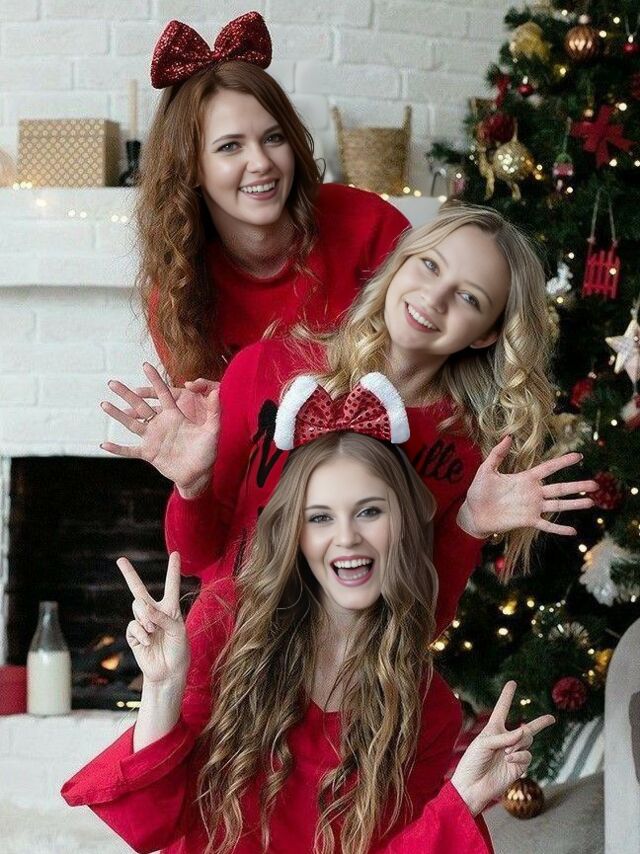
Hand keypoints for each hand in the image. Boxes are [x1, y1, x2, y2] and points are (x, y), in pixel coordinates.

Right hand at [100, 364, 219, 494]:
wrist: (200, 473)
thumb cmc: (208, 451)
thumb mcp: (213, 429)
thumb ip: (214, 410)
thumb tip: (219, 390)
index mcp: (174, 415)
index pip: (162, 393)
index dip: (154, 380)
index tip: (145, 365)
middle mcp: (161, 424)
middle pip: (141, 405)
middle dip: (127, 394)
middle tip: (112, 382)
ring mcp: (153, 438)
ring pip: (132, 424)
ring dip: (118, 415)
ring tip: (104, 404)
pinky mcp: (149, 454)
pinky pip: (130, 450)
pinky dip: (117, 449)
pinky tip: (104, 444)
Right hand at [117, 552, 188, 685]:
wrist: (169, 672)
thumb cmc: (179, 650)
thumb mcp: (177, 630)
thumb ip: (161, 616)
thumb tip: (142, 606)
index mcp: (170, 608)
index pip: (171, 586)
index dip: (172, 570)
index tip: (175, 553)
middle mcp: (155, 613)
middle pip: (139, 590)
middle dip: (128, 574)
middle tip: (120, 560)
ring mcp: (143, 623)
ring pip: (137, 608)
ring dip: (146, 619)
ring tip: (154, 631)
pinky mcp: (134, 635)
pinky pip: (134, 626)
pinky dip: (141, 633)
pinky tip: (148, 642)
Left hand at [450, 681, 554, 815]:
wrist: (473, 787)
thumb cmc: (472, 762)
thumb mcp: (484, 744)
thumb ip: (504, 737)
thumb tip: (524, 732)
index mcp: (493, 728)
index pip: (502, 708)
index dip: (507, 695)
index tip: (512, 683)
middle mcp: (506, 739)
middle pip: (527, 728)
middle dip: (540, 723)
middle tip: (552, 718)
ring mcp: (514, 753)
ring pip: (527, 740)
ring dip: (518, 743)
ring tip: (506, 753)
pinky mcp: (518, 766)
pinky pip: (527, 755)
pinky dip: (519, 755)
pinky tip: (509, 759)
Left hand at [457, 435, 597, 538]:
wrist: (473, 513)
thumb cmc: (479, 491)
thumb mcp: (487, 469)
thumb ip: (497, 453)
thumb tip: (508, 436)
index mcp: (525, 478)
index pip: (548, 468)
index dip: (563, 462)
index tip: (579, 456)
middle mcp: (533, 492)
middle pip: (560, 488)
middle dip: (578, 486)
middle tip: (596, 484)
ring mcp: (532, 507)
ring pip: (558, 505)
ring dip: (574, 504)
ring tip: (591, 502)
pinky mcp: (528, 521)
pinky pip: (546, 525)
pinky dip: (559, 529)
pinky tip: (573, 531)